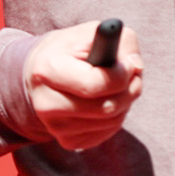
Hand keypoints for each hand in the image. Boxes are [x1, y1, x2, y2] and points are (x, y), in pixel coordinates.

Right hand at [24, 21, 144, 150]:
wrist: (38, 75)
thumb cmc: (67, 50)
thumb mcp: (88, 33)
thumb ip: (118, 41)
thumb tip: (136, 65)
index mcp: (48, 70)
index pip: (95, 84)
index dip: (121, 74)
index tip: (129, 64)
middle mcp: (47, 103)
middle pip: (107, 108)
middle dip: (129, 89)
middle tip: (133, 74)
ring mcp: (56, 127)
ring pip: (111, 121)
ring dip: (125, 102)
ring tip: (116, 85)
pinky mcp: (68, 141)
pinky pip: (107, 133)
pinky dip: (115, 116)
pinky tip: (104, 100)